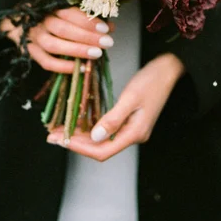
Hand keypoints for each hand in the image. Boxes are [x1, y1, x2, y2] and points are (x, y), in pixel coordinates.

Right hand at [0, 7, 114, 73]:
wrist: (20, 23)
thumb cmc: (53, 17)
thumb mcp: (69, 13)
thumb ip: (89, 19)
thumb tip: (110, 27)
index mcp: (51, 7)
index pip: (69, 12)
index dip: (88, 21)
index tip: (105, 28)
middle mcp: (41, 21)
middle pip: (63, 29)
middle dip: (87, 36)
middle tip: (106, 42)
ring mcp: (34, 37)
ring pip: (53, 45)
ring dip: (76, 50)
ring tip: (96, 54)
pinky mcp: (30, 52)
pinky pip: (46, 62)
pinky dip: (64, 67)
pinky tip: (81, 68)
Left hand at [47, 53, 184, 160]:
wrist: (168, 69)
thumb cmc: (152, 80)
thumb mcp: (131, 97)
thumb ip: (113, 118)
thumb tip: (94, 137)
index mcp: (134, 133)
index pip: (101, 151)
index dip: (79, 148)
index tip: (60, 140)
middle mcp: (132, 135)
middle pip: (99, 148)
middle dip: (75, 143)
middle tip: (52, 135)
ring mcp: (131, 129)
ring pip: (100, 140)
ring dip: (80, 136)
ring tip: (60, 130)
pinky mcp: (128, 121)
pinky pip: (105, 130)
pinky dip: (89, 127)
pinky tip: (77, 122)